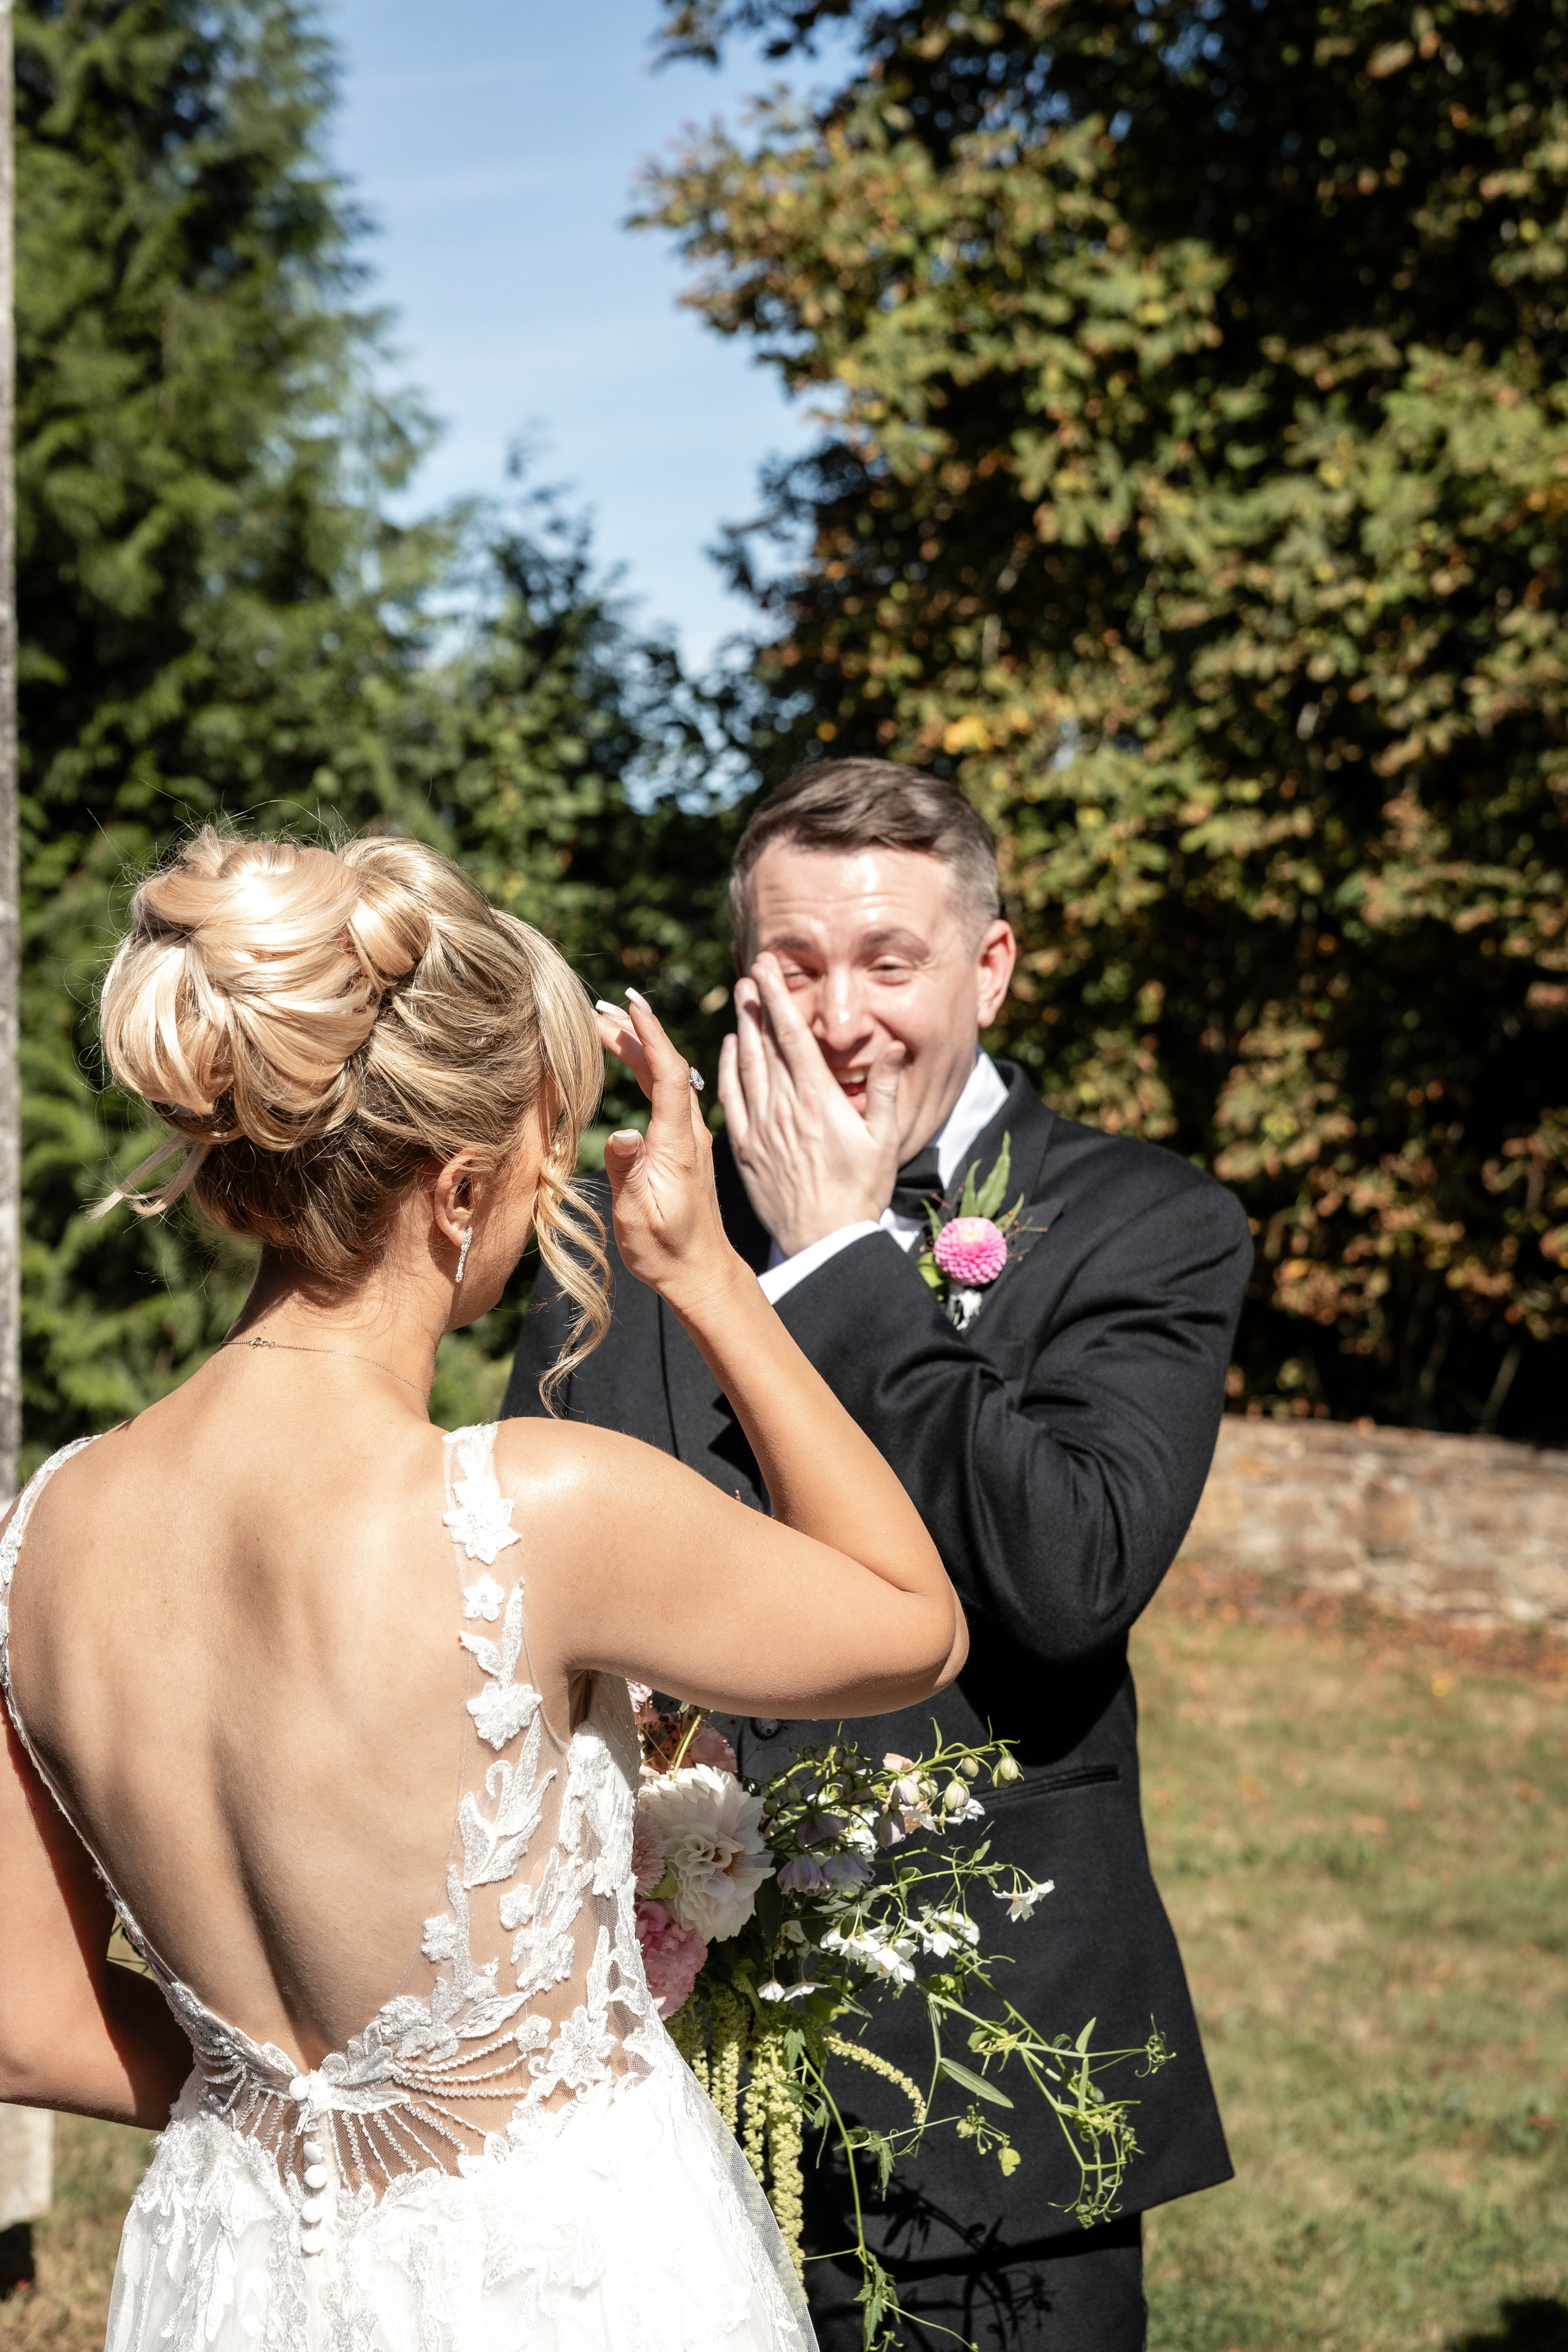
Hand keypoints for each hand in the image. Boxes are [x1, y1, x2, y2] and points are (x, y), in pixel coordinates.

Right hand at [596, 993, 742, 1316]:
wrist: (699, 1270)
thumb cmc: (666, 1247)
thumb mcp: (639, 1212)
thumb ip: (628, 1170)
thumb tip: (622, 1133)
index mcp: (678, 1142)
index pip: (668, 1073)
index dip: (651, 1036)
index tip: (632, 1005)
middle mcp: (689, 1132)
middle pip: (665, 1066)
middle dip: (635, 1032)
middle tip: (600, 1008)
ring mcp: (688, 1137)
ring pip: (665, 1078)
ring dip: (638, 1048)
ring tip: (605, 1025)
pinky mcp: (683, 1146)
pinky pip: (665, 1095)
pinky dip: (645, 1070)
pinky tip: (629, 1062)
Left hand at [717, 954, 904, 1257]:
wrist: (824, 1238)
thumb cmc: (861, 1191)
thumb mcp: (885, 1139)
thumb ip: (883, 1089)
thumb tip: (890, 1046)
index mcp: (819, 1100)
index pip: (793, 1036)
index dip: (778, 998)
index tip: (768, 969)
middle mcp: (785, 1107)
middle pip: (765, 1043)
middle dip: (758, 1003)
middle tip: (753, 970)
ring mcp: (760, 1127)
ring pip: (745, 1065)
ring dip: (742, 1028)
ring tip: (741, 997)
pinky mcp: (744, 1147)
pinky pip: (731, 1098)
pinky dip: (726, 1068)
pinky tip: (727, 1049)